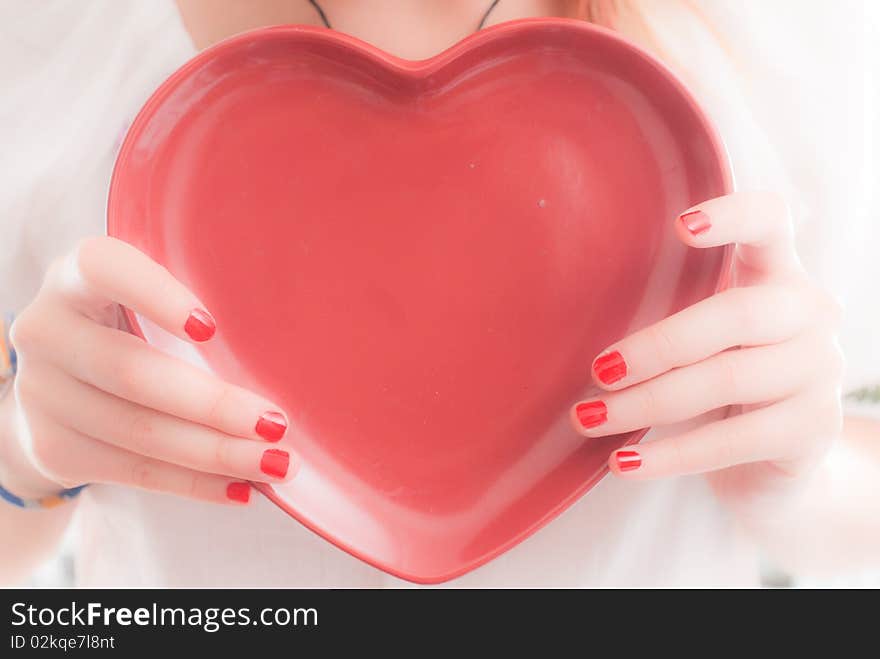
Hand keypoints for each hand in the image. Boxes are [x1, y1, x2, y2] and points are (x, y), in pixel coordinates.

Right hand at [1, 237, 295, 505]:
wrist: (64, 384)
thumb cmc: (136, 324)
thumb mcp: (152, 297)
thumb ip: (194, 304)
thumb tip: (287, 346)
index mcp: (75, 276)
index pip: (106, 270)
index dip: (155, 296)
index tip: (210, 328)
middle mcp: (46, 330)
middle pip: (133, 373)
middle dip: (214, 405)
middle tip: (277, 424)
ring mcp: (42, 393)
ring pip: (139, 432)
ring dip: (216, 454)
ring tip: (275, 464)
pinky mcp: (53, 447)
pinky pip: (134, 471)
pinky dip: (193, 483)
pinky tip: (240, 489)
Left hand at [570, 191, 842, 511]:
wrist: (771, 466)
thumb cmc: (716, 383)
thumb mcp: (700, 339)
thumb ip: (667, 311)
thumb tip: (570, 315)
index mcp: (777, 274)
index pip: (771, 222)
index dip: (733, 216)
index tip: (679, 226)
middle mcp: (810, 313)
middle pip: (736, 315)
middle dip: (657, 346)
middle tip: (597, 371)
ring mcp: (820, 371)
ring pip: (726, 379)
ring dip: (646, 404)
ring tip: (589, 420)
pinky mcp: (812, 429)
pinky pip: (731, 441)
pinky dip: (668, 454)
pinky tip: (622, 464)